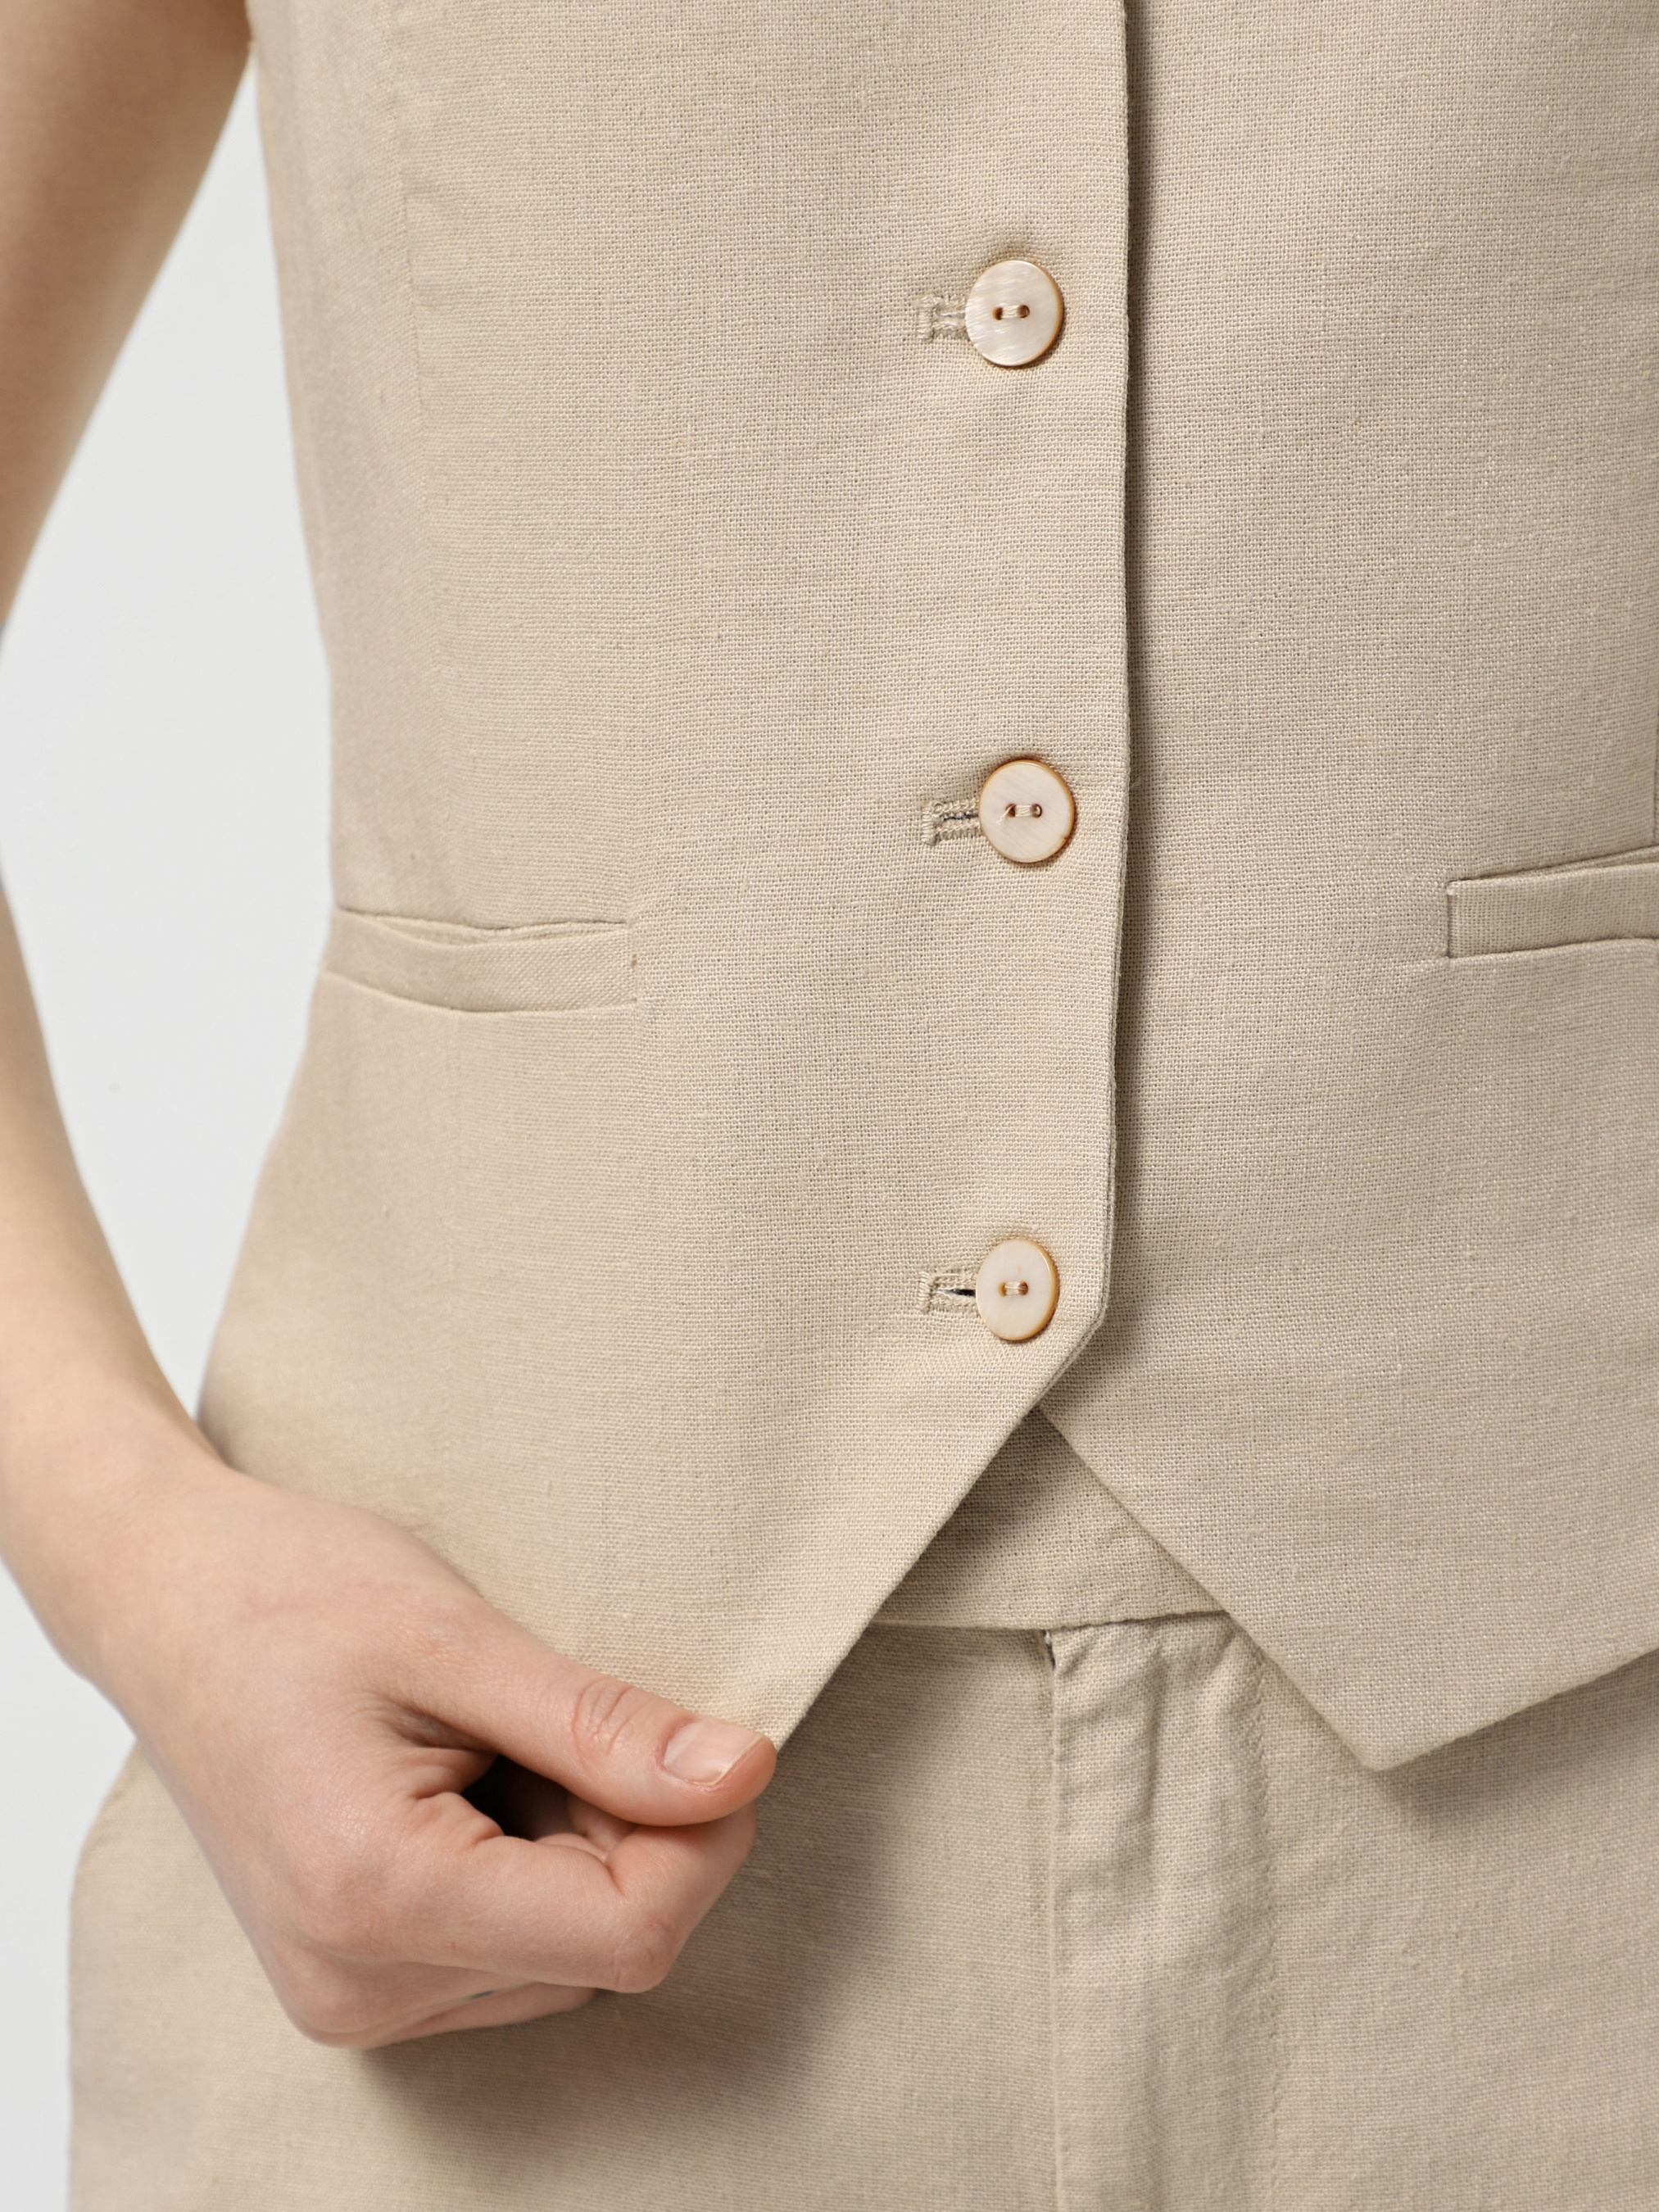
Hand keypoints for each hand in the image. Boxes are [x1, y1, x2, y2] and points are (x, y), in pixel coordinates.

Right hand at [87, 1440, 775, 2047]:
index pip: (629, 1935)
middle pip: (605, 1947)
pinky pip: (513, 1955)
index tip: (713, 1741)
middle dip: (632, 1830)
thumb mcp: (464, 1640)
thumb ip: (605, 1726)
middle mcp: (360, 1984)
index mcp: (378, 1896)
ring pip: (570, 1956)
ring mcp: (350, 1999)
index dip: (704, 1840)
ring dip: (580, 1848)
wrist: (165, 1601)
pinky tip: (468, 1783)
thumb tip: (747, 1774)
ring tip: (493, 1740)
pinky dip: (531, 1869)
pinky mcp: (356, 1985)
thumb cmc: (298, 1594)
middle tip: (558, 1713)